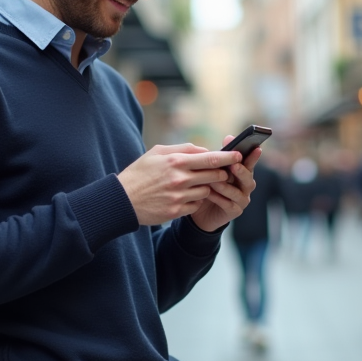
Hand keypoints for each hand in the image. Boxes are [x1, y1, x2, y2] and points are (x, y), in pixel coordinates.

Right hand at [117, 143, 239, 225]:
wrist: (122, 200)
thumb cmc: (140, 173)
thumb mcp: (157, 153)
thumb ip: (182, 149)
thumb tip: (204, 149)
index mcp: (176, 162)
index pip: (210, 159)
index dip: (228, 157)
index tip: (239, 155)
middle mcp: (180, 179)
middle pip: (214, 175)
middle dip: (222, 173)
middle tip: (223, 172)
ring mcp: (179, 197)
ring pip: (207, 191)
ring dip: (207, 187)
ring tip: (196, 184)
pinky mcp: (176, 211)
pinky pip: (196, 205)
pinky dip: (195, 201)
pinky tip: (186, 196)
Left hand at [189, 135, 259, 231]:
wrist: (201, 209)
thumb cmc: (209, 185)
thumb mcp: (214, 168)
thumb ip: (222, 155)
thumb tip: (229, 137)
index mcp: (242, 173)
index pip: (250, 163)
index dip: (253, 156)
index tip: (256, 148)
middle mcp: (245, 186)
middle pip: (248, 178)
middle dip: (241, 171)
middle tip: (234, 165)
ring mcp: (242, 200)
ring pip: (237, 192)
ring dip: (225, 186)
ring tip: (214, 181)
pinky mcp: (234, 211)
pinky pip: (228, 204)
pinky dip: (218, 198)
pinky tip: (209, 193)